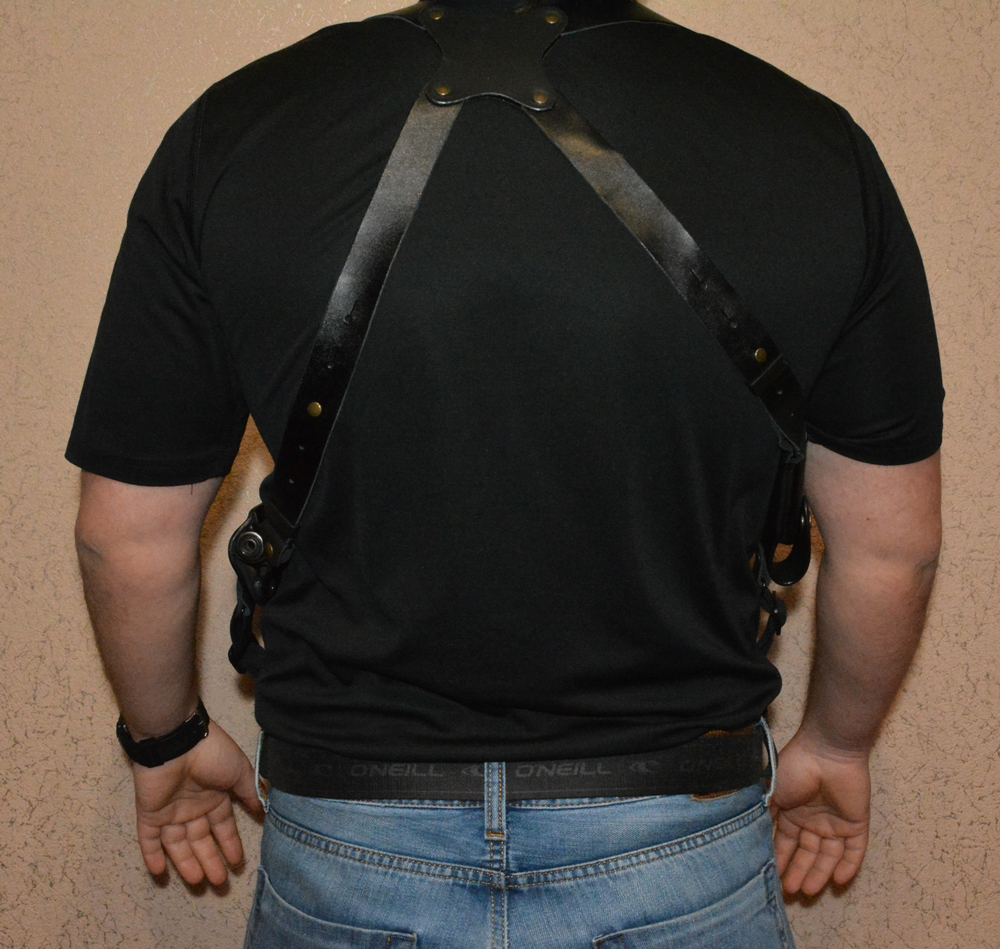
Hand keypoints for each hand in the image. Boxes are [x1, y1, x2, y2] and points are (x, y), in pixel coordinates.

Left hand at [132, 721, 264, 885]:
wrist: (178, 741)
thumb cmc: (212, 754)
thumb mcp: (239, 770)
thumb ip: (249, 791)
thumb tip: (264, 810)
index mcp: (214, 796)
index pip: (223, 826)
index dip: (230, 844)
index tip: (237, 863)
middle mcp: (193, 807)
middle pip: (201, 840)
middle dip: (211, 860)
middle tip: (220, 883)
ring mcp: (170, 811)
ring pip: (178, 844)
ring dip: (187, 864)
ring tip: (199, 883)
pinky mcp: (150, 814)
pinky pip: (149, 840)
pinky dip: (152, 856)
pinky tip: (160, 874)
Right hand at [770, 729, 870, 895]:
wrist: (826, 752)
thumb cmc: (794, 768)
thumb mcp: (770, 790)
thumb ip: (765, 812)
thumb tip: (752, 833)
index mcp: (791, 811)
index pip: (785, 842)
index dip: (780, 859)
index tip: (772, 877)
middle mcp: (812, 820)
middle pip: (807, 852)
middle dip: (798, 871)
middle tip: (790, 892)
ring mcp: (835, 822)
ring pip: (829, 855)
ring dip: (819, 873)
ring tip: (808, 891)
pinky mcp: (856, 823)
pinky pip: (855, 850)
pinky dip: (849, 865)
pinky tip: (839, 881)